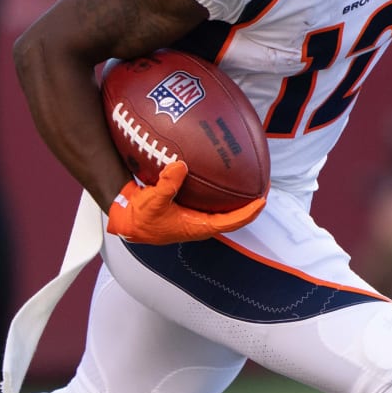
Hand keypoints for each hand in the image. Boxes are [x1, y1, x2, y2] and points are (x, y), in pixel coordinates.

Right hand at [107, 159, 265, 243]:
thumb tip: (180, 165)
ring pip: (224, 208)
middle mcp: (202, 223)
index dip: (249, 213)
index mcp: (199, 227)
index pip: (232, 222)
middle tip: (264, 186)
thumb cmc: (141, 218)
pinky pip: (211, 199)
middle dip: (250, 204)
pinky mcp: (190, 208)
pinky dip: (220, 189)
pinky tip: (221, 171)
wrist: (127, 221)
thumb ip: (167, 185)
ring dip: (238, 197)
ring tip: (251, 180)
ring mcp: (197, 217)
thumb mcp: (153, 201)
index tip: (262, 200)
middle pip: (234, 215)